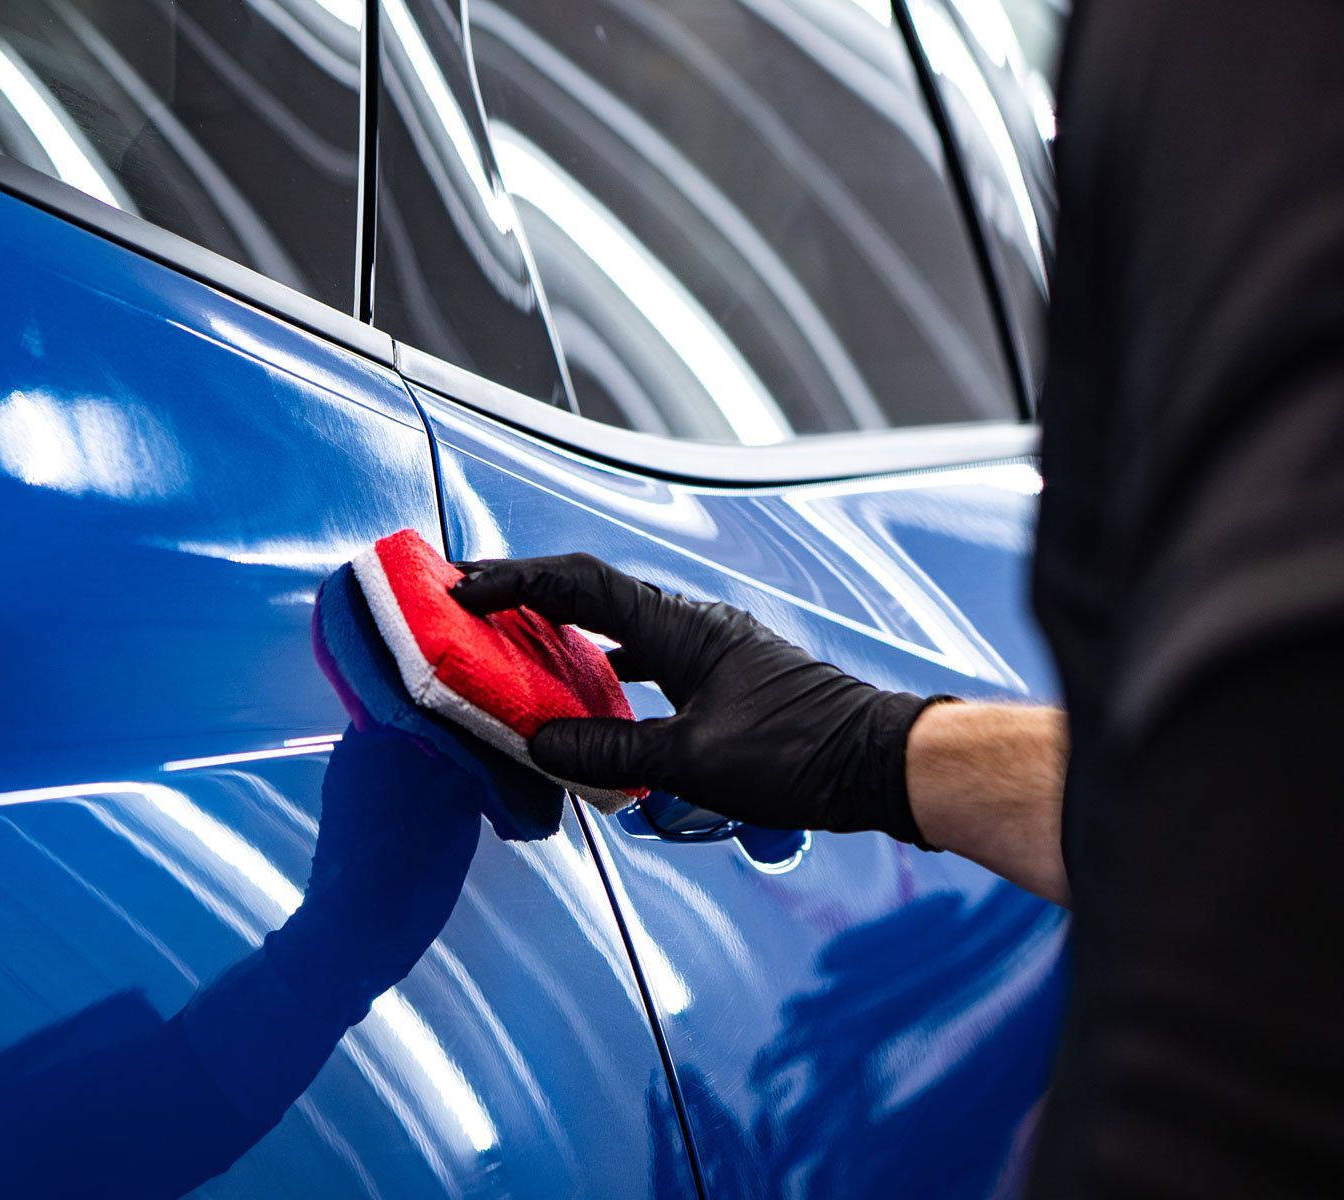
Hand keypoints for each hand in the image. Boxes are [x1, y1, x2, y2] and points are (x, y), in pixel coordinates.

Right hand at [452, 553, 940, 844]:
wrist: (882, 763)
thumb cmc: (800, 756)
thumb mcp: (693, 762)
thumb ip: (610, 752)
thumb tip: (541, 742)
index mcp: (680, 629)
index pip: (579, 585)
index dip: (515, 582)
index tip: (461, 587)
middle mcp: (692, 626)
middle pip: (592, 596)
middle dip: (527, 599)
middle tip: (469, 608)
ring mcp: (710, 648)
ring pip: (618, 627)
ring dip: (564, 634)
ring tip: (512, 649)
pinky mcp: (723, 676)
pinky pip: (645, 658)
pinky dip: (604, 668)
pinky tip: (588, 695)